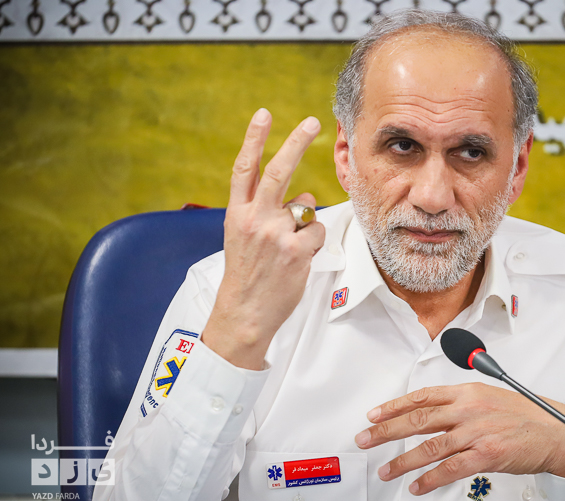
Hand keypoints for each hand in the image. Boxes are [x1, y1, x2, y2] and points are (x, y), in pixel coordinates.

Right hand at [202, 109, 324, 369]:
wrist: (244, 312)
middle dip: (295, 143)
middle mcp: (255, 219)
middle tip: (311, 122)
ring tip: (288, 249)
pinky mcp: (296, 251)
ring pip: (306, 208)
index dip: (254, 139)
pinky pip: (318, 231)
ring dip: (305, 224)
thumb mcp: (242, 237)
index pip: (244, 168)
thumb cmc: (246, 274)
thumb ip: (265, 211)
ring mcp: (276, 235)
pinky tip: (299, 258)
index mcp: (237, 213)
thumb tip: (303, 196)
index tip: (264, 115)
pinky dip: (314, 242)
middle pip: (278, 172)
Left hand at [354, 383, 564, 494]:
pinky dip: (430, 479)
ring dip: (403, 461)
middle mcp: (468, 409)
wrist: (556, 431)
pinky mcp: (486, 455)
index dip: (394, 406)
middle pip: (418, 419)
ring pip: (429, 446)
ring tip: (386, 471)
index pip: (423, 396)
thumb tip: (435, 410)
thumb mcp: (490, 397)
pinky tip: (417, 486)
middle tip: (365, 440)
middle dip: (386, 431)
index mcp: (467, 392)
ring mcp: (476, 432)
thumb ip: (462, 403)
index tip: (374, 414)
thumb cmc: (526, 415)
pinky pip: (450, 469)